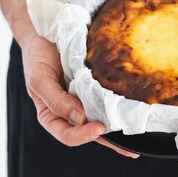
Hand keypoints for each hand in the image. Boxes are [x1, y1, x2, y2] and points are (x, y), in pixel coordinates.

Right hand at [20, 32, 138, 157]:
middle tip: (130, 146)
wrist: (46, 31)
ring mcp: (87, 99)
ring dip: (120, 127)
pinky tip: (135, 111)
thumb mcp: (39, 79)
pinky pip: (110, 98)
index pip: (68, 134)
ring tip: (139, 133)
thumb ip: (56, 100)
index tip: (98, 128)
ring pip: (104, 118)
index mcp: (53, 115)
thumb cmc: (38, 57)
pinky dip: (121, 106)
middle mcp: (72, 111)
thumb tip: (80, 118)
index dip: (83, 135)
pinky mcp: (99, 85)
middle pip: (92, 132)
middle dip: (111, 141)